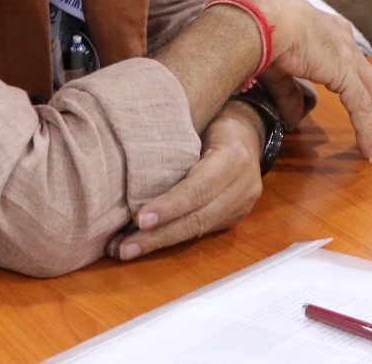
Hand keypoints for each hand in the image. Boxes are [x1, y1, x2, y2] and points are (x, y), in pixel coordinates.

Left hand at [107, 102, 263, 261]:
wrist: (247, 134)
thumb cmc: (213, 120)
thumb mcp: (197, 121)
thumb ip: (174, 143)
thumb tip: (126, 159)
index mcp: (233, 157)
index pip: (199, 188)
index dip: (169, 207)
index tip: (139, 220)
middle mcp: (243, 185)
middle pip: (199, 218)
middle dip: (159, 236)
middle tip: (125, 248)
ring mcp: (242, 204)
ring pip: (199, 230)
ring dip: (160, 242)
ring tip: (127, 250)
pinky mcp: (235, 217)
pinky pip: (202, 231)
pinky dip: (172, 238)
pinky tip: (147, 241)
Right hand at [236, 0, 371, 161]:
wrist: (263, 20)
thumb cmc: (263, 34)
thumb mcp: (279, 69)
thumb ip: (289, 93)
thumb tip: (293, 119)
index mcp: (330, 34)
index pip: (354, 68)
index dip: (362, 93)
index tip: (366, 113)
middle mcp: (345, 42)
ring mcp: (348, 56)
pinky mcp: (345, 72)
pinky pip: (361, 107)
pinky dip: (367, 130)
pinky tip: (368, 149)